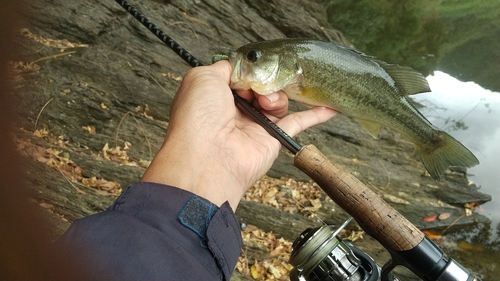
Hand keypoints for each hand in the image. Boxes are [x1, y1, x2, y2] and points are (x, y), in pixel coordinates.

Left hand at [141, 60, 336, 209]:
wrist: (207, 157)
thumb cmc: (198, 116)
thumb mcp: (202, 77)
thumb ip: (224, 67)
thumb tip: (240, 65)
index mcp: (218, 96)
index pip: (243, 76)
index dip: (250, 70)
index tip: (254, 68)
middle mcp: (237, 110)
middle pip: (263, 86)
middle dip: (265, 81)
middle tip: (258, 87)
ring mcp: (256, 125)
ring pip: (278, 100)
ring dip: (276, 96)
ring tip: (265, 104)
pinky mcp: (274, 138)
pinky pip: (299, 122)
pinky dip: (316, 114)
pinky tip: (330, 107)